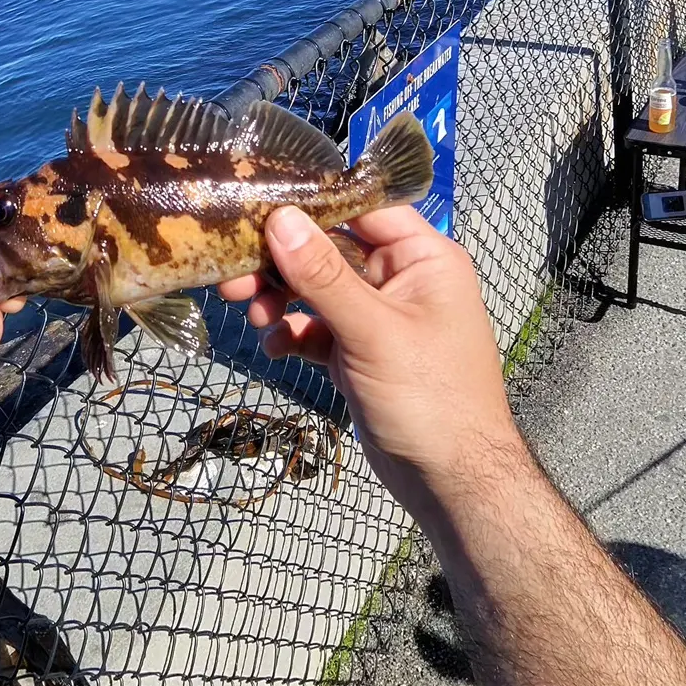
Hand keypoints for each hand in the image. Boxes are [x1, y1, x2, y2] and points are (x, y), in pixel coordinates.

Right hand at [219, 206, 522, 516]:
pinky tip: (275, 349)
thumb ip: (323, 275)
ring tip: (251, 315)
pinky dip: (293, 334)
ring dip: (281, 299)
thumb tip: (280, 218)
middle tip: (235, 274)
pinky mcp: (360, 352)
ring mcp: (379, 318)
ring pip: (318, 290)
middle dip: (282, 261)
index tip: (258, 206)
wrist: (451, 480)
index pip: (363, 207)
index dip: (312, 204)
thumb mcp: (372, 332)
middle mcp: (402, 279)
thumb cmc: (429, 397)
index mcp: (423, 258)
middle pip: (330, 249)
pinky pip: (317, 329)